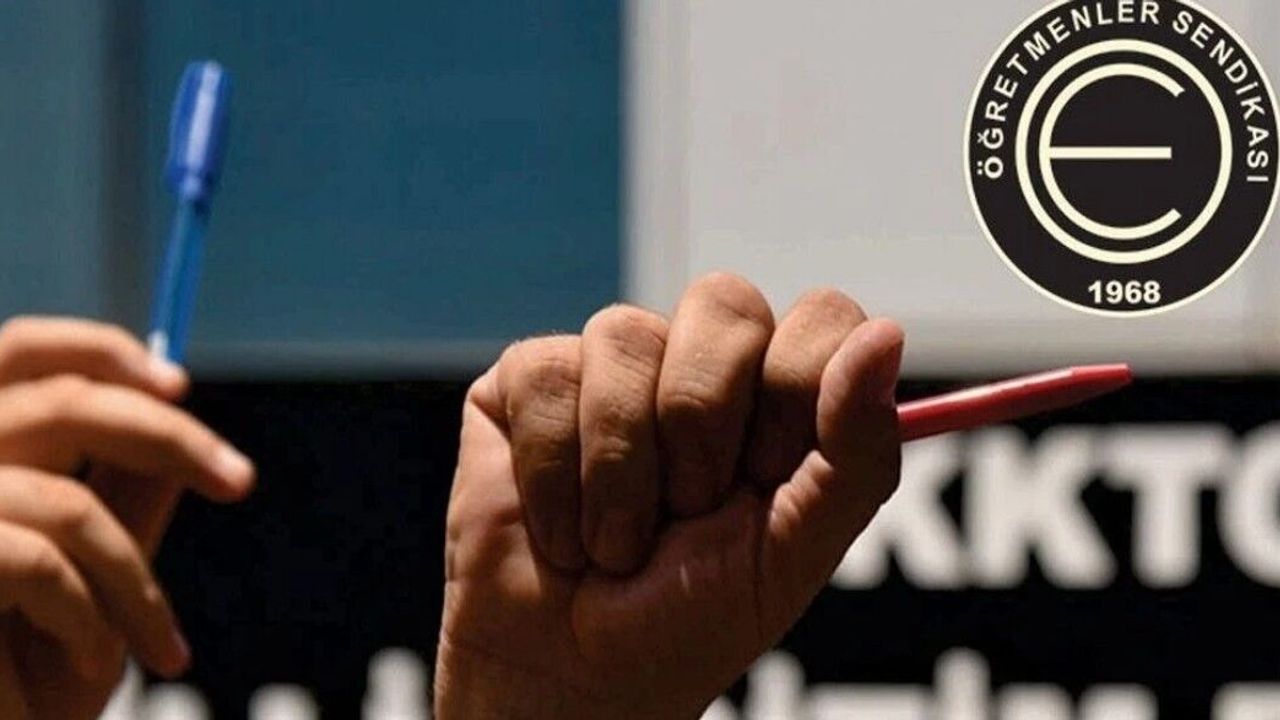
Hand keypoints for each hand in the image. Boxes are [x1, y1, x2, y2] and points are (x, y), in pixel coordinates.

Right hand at [0, 317, 254, 719]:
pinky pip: (42, 565)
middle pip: (60, 404)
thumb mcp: (93, 574)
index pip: (20, 352)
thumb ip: (121, 495)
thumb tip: (174, 416)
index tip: (180, 386)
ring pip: (69, 505)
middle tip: (241, 480)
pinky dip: (91, 619)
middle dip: (170, 438)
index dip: (99, 350)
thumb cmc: (29, 675)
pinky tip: (97, 661)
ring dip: (138, 585)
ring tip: (164, 647)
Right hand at [436, 274, 902, 718]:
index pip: (821, 316)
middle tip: (688, 510)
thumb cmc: (690, 617)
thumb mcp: (795, 551)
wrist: (574, 676)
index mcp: (777, 395)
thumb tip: (885, 336)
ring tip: (616, 542)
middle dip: (702, 426)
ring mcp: (611, 367)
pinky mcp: (529, 382)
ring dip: (621, 469)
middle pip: (723, 301)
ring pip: (624, 334)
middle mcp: (697, 364)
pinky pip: (547, 373)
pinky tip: (561, 528)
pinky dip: (556, 475)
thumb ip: (857, 450)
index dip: (796, 388)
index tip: (766, 476)